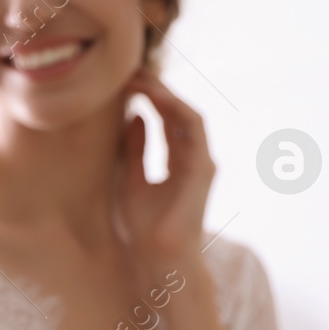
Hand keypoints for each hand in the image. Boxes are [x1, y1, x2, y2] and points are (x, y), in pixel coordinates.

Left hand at [116, 68, 214, 269]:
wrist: (157, 258)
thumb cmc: (144, 226)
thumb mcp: (130, 178)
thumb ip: (134, 149)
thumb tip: (132, 116)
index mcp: (178, 161)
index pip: (166, 119)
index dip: (148, 97)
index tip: (124, 82)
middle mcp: (194, 157)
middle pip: (177, 112)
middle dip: (156, 89)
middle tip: (130, 71)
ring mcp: (202, 162)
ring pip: (187, 114)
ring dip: (164, 93)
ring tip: (139, 79)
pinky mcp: (204, 168)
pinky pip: (193, 128)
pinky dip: (175, 109)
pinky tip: (155, 96)